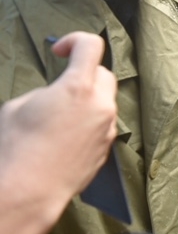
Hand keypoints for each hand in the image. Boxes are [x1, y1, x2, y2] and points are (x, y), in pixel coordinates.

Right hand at [0, 32, 117, 233]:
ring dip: (86, 100)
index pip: (91, 46)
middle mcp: (100, 106)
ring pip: (104, 102)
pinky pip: (102, 126)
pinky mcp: (105, 150)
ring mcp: (107, 129)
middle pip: (103, 74)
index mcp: (78, 88)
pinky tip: (63, 137)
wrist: (27, 192)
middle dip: (84, 73)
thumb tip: (55, 96)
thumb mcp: (17, 107)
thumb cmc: (15, 149)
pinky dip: (87, 123)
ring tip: (58, 116)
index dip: (75, 41)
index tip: (60, 51)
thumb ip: (45, 92)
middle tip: (59, 85)